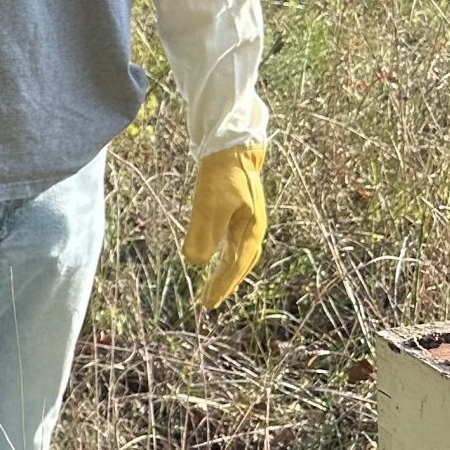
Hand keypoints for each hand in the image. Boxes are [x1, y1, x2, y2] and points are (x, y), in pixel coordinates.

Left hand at [183, 144, 266, 307]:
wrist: (233, 145)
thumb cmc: (223, 174)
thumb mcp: (210, 203)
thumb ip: (204, 232)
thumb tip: (195, 263)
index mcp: (251, 230)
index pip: (234, 266)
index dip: (220, 286)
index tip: (207, 304)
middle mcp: (254, 228)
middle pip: (241, 264)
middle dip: (226, 284)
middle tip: (210, 302)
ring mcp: (249, 219)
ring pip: (240, 254)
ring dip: (228, 272)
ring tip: (216, 287)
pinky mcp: (241, 210)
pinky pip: (235, 241)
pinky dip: (228, 255)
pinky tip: (218, 257)